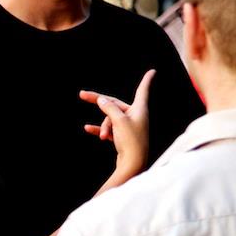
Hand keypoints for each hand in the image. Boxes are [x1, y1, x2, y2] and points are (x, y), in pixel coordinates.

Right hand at [80, 69, 156, 185]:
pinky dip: (100, 129)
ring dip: (104, 126)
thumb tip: (102, 99)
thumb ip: (109, 108)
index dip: (146, 80)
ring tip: (105, 137)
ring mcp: (129, 126)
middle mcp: (136, 116)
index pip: (143, 90)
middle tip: (82, 94)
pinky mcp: (122, 136)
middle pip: (115, 104)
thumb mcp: (119, 121)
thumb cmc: (131, 141)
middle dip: (99, 102)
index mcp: (140, 109)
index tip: (153, 71)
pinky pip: (109, 128)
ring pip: (110, 119)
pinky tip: (88, 129)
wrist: (133, 164)